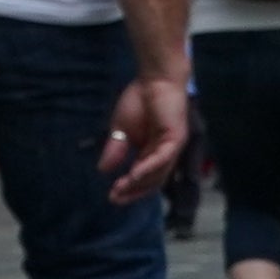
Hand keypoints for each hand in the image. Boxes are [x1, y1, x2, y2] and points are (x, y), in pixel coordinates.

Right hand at [101, 74, 190, 198]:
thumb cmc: (140, 100)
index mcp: (152, 152)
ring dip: (138, 183)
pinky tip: (133, 175)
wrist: (154, 79)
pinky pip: (162, 159)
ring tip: (120, 189)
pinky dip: (147, 168)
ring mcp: (172, 148)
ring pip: (158, 173)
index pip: (144, 178)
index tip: (111, 197)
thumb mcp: (121, 129)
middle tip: (115, 198)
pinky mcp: (176, 139)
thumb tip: (103, 170)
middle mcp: (165, 154)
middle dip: (133, 191)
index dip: (129, 189)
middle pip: (152, 181)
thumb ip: (115, 149)